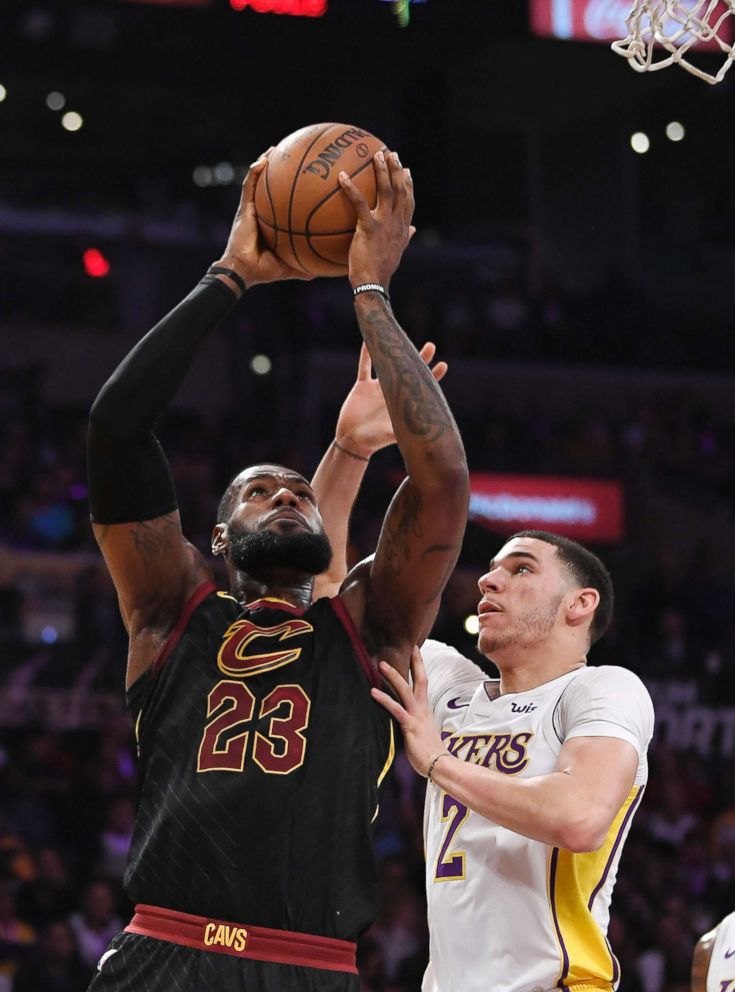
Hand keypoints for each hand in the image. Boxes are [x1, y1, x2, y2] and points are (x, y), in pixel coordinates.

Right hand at [212, 151, 313, 289]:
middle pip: (270, 187)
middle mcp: (261, 212)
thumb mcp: (292, 266)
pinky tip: (262, 161)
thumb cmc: (265, 270)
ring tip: (275, 149)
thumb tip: (326, 269)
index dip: (293, 190)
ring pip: (258, 181)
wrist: (244, 271)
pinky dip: (254, 173)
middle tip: (292, 156)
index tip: (306, 179)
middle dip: (279, 171)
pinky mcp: (243, 209)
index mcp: (272, 223)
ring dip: (265, 163)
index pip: (283, 202)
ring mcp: (251, 209)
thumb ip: (307, 265)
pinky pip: (249, 187)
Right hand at [336, 342, 447, 457]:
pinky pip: (364, 366)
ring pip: (387, 364)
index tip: (444, 365)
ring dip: (394, 351)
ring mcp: (377, 388)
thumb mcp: (391, 435)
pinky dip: (366, 354)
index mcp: (403, 404)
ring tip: (401, 336)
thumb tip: (420, 430)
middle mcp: (392, 393)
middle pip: (409, 371)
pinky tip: (370, 339)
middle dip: (420, 359)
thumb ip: (404, 430)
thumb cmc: (374, 441)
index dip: (433, 376)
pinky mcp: (362, 387)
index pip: (422, 387)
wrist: (352, 441)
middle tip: (431, 346)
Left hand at [339, 150, 414, 289]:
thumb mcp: (397, 253)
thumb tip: (413, 229)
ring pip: (387, 191)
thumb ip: (405, 238)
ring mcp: (385, 225)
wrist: (373, 285)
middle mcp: (397, 223)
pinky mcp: (369, 228)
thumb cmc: (381, 272)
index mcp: (402, 229)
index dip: (408, 184)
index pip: (409, 201)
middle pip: (400, 190)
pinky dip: (351, 188)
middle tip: (391, 153)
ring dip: (382, 171)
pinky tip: (342, 176)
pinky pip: (360, 204)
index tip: (406, 170)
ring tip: (375, 155)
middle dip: (397, 170)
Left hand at [370, 648, 447, 777]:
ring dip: (393, 676)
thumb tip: (406, 720)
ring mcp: (416, 716)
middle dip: (414, 662)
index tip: (416, 650)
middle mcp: (422, 709)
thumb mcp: (423, 733)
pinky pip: (396, 709)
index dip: (420, 666)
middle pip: (419, 680)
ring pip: (405, 690)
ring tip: (381, 664)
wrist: (440, 765)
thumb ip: (415, 723)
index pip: (423, 682)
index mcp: (425, 710)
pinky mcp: (410, 726)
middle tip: (409, 646)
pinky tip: (373, 692)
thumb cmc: (430, 753)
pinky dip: (384, 700)